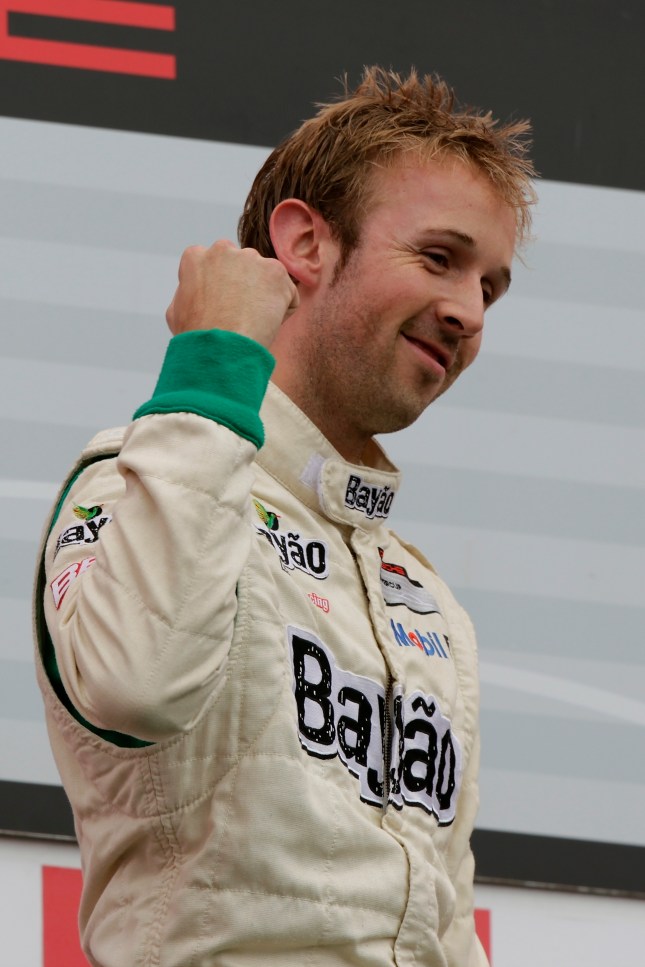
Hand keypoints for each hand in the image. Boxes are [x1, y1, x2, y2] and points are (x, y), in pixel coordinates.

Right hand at [166, 240, 298, 347]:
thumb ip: (188, 292)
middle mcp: (223, 250)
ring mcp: (251, 259)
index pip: (214, 266)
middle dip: (244, 286)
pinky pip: (286, 294)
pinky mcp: (276, 272)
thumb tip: (194, 292)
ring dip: (264, 297)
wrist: (221, 348)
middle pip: (241, 267)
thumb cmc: (197, 337)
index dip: (219, 288)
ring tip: (253, 323)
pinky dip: (282, 310)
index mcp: (196, 257)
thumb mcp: (176, 311)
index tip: (220, 307)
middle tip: (240, 314)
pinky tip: (267, 325)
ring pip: (265, 278)